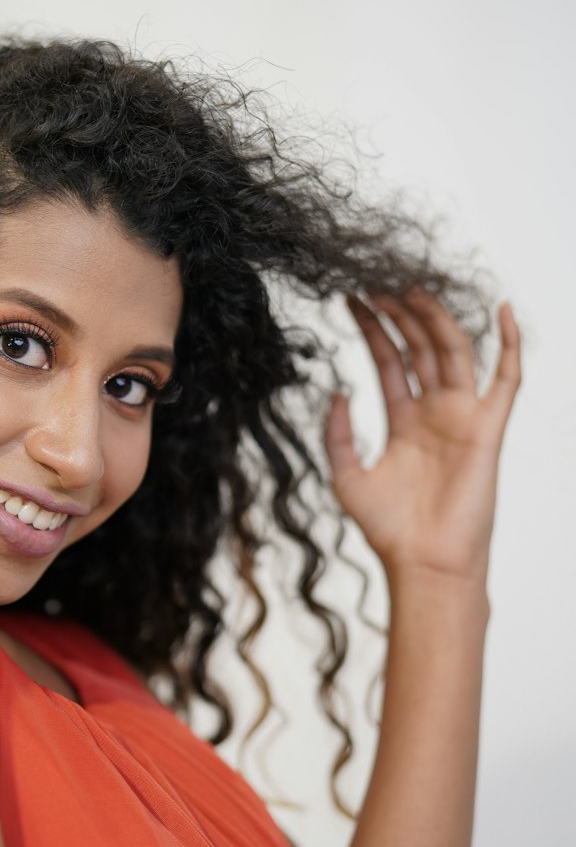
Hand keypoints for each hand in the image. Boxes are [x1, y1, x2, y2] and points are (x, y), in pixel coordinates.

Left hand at [323, 288, 521, 580]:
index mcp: (404, 422)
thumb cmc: (388, 530)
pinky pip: (507, 379)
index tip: (351, 299)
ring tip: (409, 288)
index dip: (372, 329)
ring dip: (435, 318)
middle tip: (377, 282)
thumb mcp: (347, 476)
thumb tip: (336, 390)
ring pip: (454, 352)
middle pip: (420, 348)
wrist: (424, 563)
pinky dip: (510, 344)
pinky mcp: (488, 428)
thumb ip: (337, 433)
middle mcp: (435, 413)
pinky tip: (502, 310)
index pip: (389, 361)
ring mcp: (463, 417)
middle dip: (400, 314)